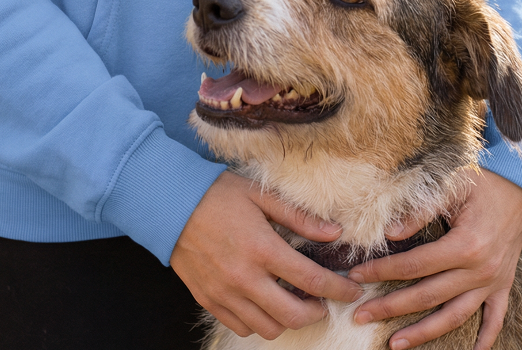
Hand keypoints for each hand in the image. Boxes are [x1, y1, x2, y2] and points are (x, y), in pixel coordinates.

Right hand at [171, 171, 361, 339]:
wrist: (169, 205)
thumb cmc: (217, 195)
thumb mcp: (260, 196)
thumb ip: (299, 217)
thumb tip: (334, 232)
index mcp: (262, 248)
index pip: (312, 280)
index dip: (339, 289)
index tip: (352, 289)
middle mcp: (245, 278)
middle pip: (293, 315)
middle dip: (317, 312)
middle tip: (323, 300)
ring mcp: (225, 293)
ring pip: (268, 328)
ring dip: (287, 319)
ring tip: (293, 300)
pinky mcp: (209, 301)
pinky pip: (242, 327)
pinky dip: (259, 322)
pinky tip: (264, 302)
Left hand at [348, 170, 521, 349]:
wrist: (521, 186)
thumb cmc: (482, 183)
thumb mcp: (451, 186)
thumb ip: (420, 210)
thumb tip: (389, 233)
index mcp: (465, 245)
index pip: (413, 266)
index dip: (382, 271)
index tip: (357, 276)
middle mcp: (480, 270)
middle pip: (427, 296)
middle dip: (390, 307)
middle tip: (360, 315)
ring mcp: (493, 282)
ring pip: (454, 317)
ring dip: (424, 333)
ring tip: (395, 344)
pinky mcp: (503, 285)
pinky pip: (494, 320)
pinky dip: (484, 339)